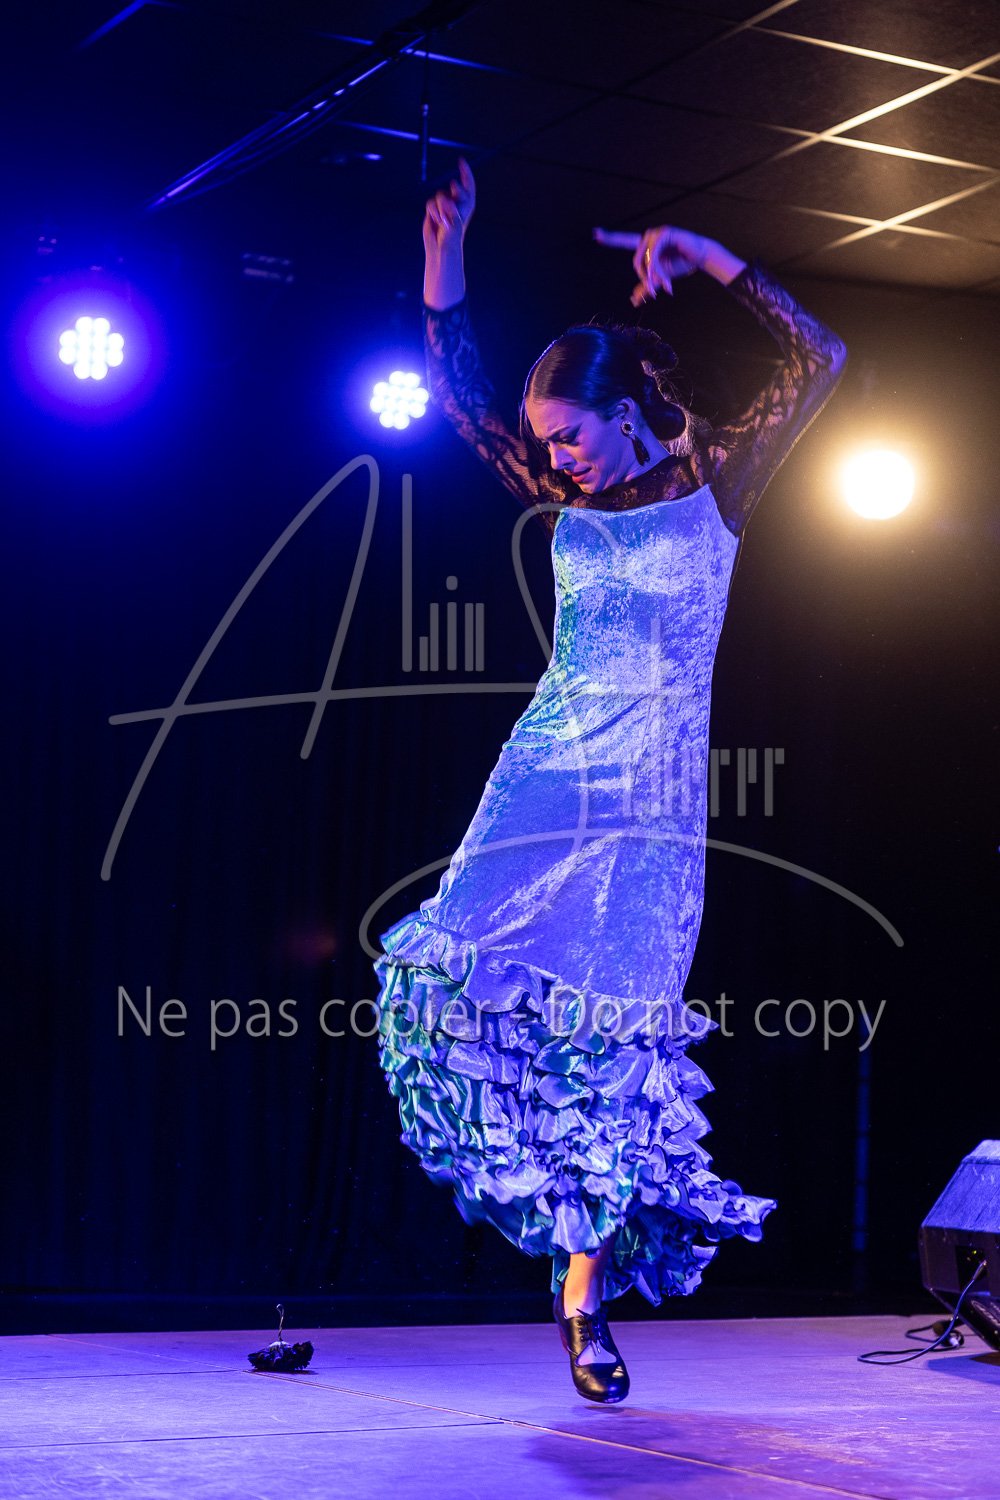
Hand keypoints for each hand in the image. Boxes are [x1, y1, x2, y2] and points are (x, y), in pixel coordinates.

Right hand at [422, 157, 475, 254]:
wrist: (439, 248)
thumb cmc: (451, 240)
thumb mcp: (455, 227)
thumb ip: (452, 214)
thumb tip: (448, 203)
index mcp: (467, 205)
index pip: (468, 185)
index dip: (466, 172)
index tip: (461, 162)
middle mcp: (457, 203)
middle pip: (455, 187)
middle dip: (453, 191)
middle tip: (454, 196)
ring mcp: (445, 205)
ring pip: (440, 196)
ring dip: (440, 208)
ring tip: (443, 222)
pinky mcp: (434, 209)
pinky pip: (431, 203)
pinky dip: (432, 212)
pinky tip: (436, 222)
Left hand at [593, 225, 715, 304]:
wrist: (700, 258)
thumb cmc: (680, 264)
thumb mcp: (660, 278)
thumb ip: (646, 286)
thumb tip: (633, 300)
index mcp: (645, 246)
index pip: (624, 241)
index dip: (609, 238)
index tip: (594, 234)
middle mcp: (648, 237)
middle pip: (636, 262)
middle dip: (645, 280)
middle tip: (654, 293)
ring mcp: (656, 234)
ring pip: (645, 261)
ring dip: (654, 277)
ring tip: (665, 287)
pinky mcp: (664, 234)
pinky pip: (654, 255)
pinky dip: (657, 270)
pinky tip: (666, 280)